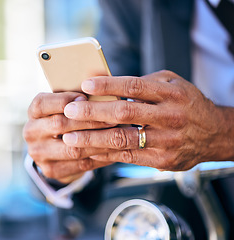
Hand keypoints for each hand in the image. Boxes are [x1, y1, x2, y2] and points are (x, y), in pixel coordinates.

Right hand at [23, 92, 113, 181]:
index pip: (42, 103)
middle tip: (112, 116)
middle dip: (88, 120)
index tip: (84, 97)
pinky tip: (114, 149)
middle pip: (59, 124)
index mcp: (33, 112)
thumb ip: (76, 98)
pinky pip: (80, 164)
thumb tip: (100, 85)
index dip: (63, 100)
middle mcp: (31, 132)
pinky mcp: (51, 170)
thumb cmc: (66, 118)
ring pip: (72, 148)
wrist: (54, 149)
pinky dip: (100, 156)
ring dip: (98, 140)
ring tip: (118, 134)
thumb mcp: (64, 106)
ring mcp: (39, 154)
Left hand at [62, 70, 233, 170]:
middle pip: (125, 114)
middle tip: (69, 111)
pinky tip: (87, 152)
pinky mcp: (162, 160)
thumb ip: (145, 84)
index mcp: (170, 94)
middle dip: (93, 113)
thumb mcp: (172, 84)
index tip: (85, 85)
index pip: (134, 87)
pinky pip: (128, 158)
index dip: (108, 86)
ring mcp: (166, 141)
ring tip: (70, 137)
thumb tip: (109, 86)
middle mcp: (169, 117)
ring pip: (123, 140)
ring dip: (93, 139)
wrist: (213, 134)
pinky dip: (105, 155)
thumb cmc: (186, 104)